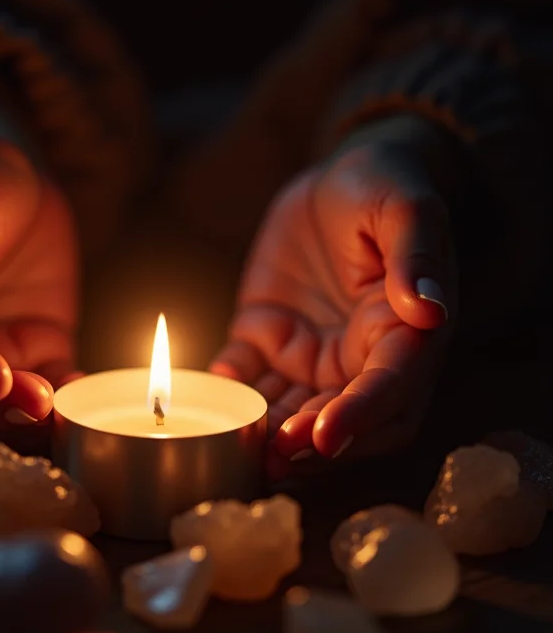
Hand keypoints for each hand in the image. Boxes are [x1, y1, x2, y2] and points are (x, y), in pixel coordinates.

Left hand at [211, 138, 456, 478]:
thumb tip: (429, 309)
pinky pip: (243, 374)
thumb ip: (416, 257)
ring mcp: (307, 352)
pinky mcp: (265, 337)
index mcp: (403, 333)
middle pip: (337, 415)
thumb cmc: (383, 186)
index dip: (361, 414)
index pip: (391, 388)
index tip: (327, 434)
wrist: (337, 178)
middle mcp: (357, 357)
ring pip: (287, 406)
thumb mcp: (405, 208)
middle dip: (307, 441)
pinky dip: (224, 392)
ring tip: (234, 443)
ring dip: (263, 432)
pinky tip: (203, 402)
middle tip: (273, 453)